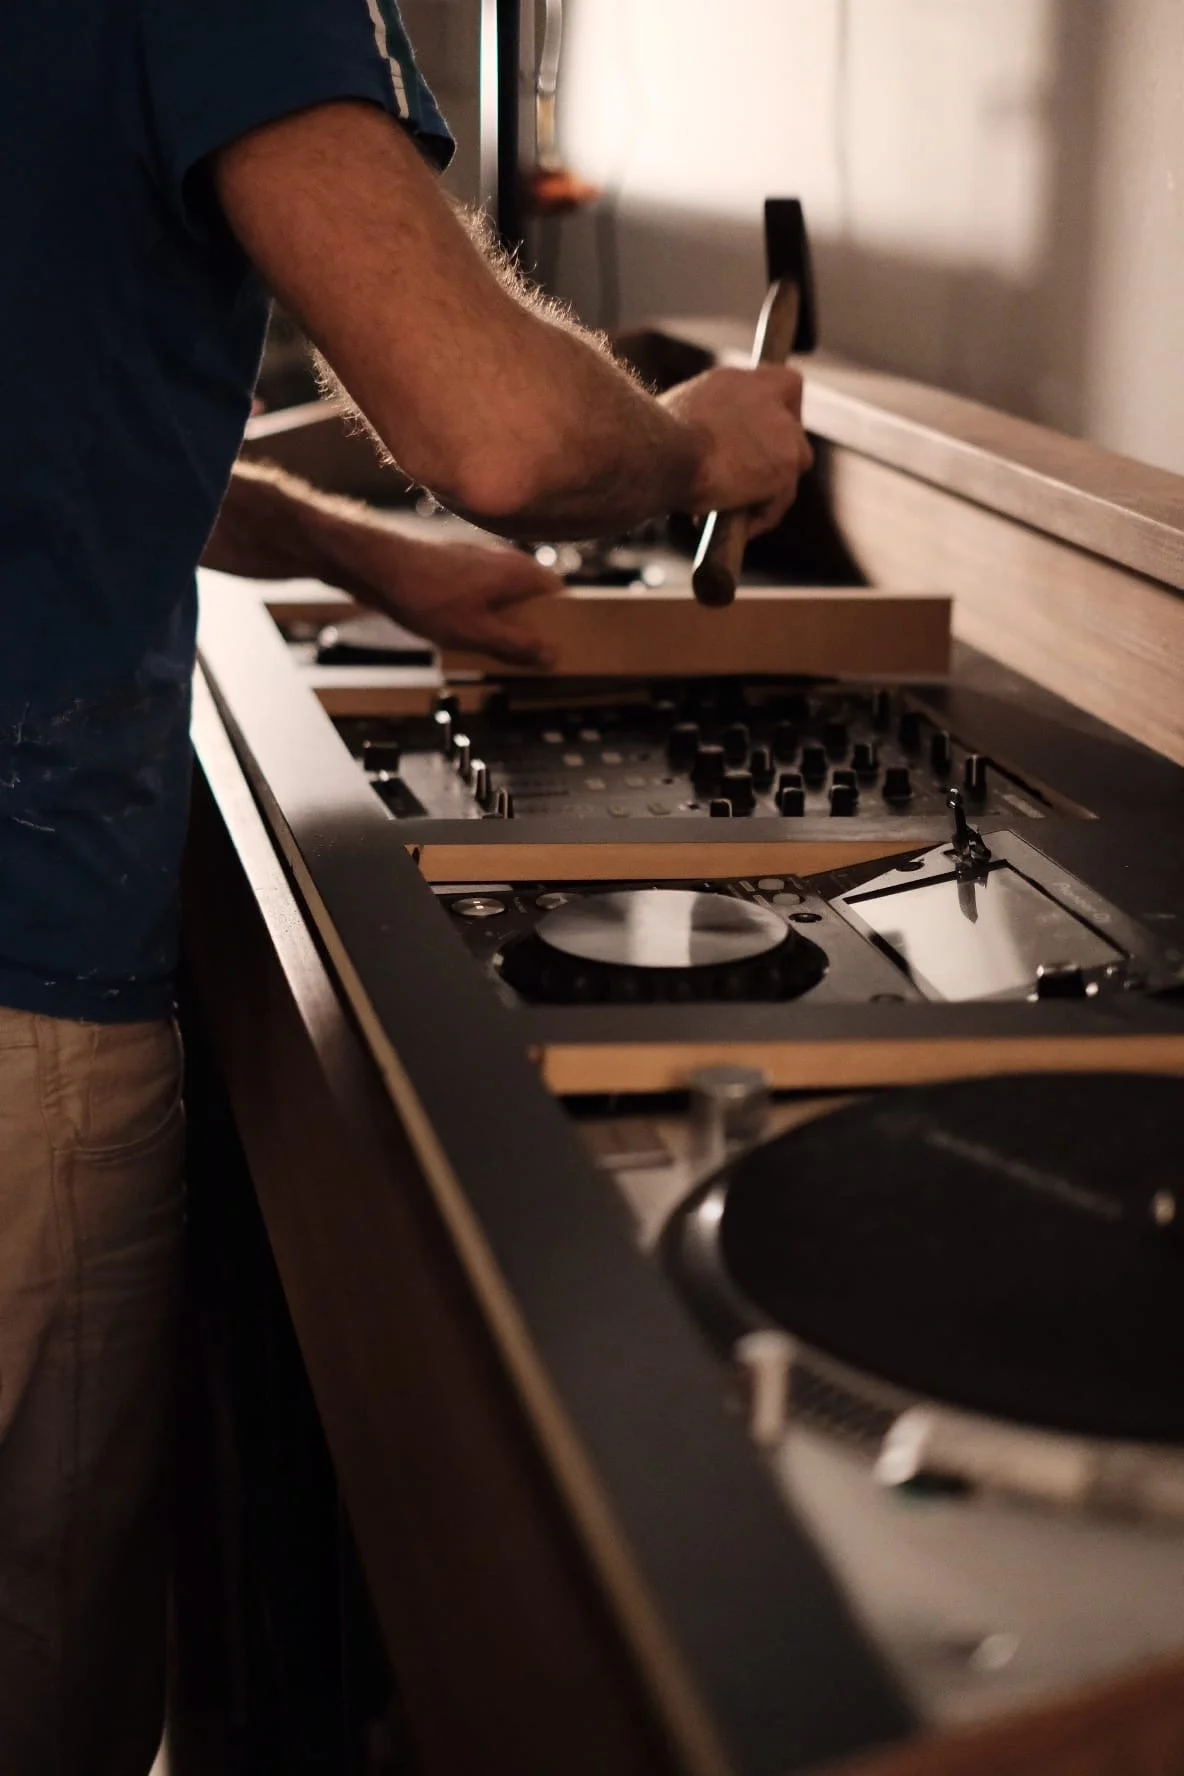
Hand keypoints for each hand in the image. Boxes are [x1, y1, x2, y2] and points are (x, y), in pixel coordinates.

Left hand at [330, 528, 563, 668]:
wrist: (378, 568)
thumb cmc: (425, 595)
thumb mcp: (477, 634)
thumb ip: (517, 645)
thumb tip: (551, 655)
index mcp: (519, 572)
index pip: (560, 595)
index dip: (563, 622)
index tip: (561, 645)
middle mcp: (505, 560)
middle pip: (533, 597)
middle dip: (530, 627)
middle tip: (524, 656)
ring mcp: (480, 560)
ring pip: (506, 596)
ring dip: (503, 622)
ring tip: (491, 649)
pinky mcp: (458, 566)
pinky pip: (483, 594)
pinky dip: (481, 614)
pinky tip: (465, 634)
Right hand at [659, 365, 813, 535]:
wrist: (658, 452)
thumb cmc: (650, 442)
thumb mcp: (675, 420)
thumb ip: (703, 426)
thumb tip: (695, 450)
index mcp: (736, 382)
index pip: (782, 384)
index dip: (779, 411)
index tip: (765, 436)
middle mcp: (765, 396)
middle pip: (793, 429)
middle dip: (775, 458)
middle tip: (747, 484)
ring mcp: (782, 430)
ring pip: (793, 465)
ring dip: (769, 490)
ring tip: (735, 510)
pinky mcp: (786, 464)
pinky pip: (781, 498)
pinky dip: (763, 516)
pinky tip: (740, 527)